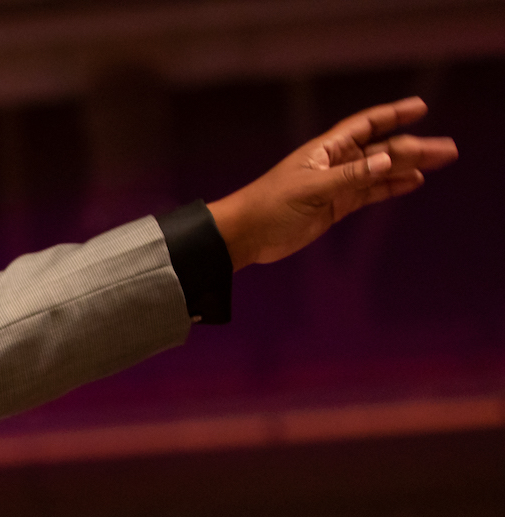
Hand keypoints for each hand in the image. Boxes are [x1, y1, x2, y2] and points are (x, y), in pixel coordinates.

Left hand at [207, 98, 456, 268]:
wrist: (245, 235)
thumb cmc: (270, 205)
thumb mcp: (312, 189)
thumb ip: (351, 176)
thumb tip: (388, 160)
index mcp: (326, 150)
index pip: (366, 126)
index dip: (392, 115)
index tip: (420, 107)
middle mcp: (335, 163)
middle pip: (382, 150)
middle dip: (414, 147)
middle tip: (446, 148)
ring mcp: (337, 185)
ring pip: (380, 172)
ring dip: (409, 167)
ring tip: (439, 162)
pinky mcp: (335, 207)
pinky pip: (369, 193)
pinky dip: (390, 187)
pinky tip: (412, 182)